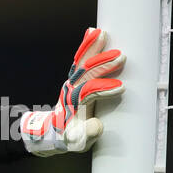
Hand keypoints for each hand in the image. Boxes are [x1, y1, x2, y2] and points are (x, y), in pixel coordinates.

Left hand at [21, 27, 124, 155]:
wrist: (52, 131)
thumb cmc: (68, 137)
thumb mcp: (76, 142)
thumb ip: (85, 135)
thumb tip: (96, 126)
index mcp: (71, 105)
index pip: (87, 94)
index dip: (102, 90)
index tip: (120, 87)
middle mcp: (70, 90)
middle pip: (84, 74)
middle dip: (101, 65)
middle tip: (121, 57)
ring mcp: (72, 81)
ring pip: (81, 61)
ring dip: (92, 48)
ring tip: (102, 32)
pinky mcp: (75, 77)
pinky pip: (80, 58)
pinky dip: (86, 45)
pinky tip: (92, 31)